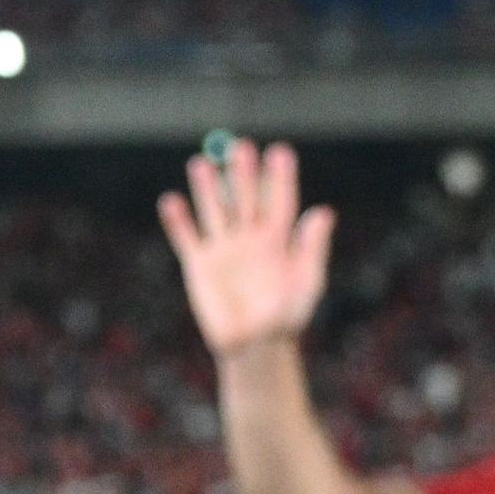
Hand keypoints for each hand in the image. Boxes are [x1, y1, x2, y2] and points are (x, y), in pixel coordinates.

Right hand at [157, 135, 331, 357]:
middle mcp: (249, 239)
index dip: (280, 176)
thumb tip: (322, 211)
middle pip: (245, 197)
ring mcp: (223, 250)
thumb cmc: (287, 317)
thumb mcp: (307, 281)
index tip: (279, 151)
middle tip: (240, 147)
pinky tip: (171, 201)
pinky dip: (178, 220)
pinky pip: (187, 237)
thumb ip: (312, 247)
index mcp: (279, 240)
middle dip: (242, 173)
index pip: (280, 200)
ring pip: (214, 210)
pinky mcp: (199, 266)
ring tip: (201, 163)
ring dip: (207, 187)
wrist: (254, 346)